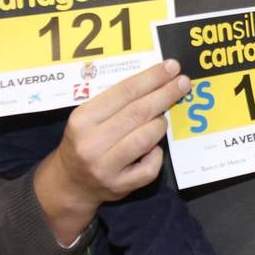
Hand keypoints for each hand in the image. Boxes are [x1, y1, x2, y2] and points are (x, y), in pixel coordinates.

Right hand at [34, 60, 189, 244]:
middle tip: (183, 83)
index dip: (152, 78)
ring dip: (160, 125)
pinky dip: (157, 154)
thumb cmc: (84, 141)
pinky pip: (150, 167)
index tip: (172, 68)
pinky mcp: (119, 186)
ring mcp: (105, 167)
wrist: (70, 182)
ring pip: (145, 138)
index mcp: (83, 118)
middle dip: (165, 95)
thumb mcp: (88, 117)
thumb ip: (115, 101)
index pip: (124, 91)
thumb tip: (155, 80)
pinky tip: (153, 149)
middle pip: (138, 113)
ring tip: (162, 119)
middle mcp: (91, 142)